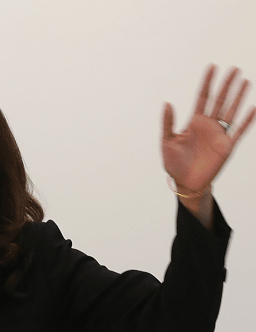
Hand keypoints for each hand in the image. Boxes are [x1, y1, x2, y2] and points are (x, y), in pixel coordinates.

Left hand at [162, 65, 254, 193]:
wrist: (185, 182)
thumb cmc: (174, 164)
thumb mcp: (166, 142)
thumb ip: (168, 123)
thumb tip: (167, 103)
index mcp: (193, 122)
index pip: (202, 97)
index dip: (207, 82)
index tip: (212, 67)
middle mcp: (208, 125)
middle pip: (220, 100)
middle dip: (227, 85)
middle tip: (234, 69)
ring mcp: (218, 134)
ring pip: (231, 111)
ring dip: (238, 97)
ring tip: (245, 81)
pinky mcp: (226, 146)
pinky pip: (238, 131)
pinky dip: (246, 120)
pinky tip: (253, 108)